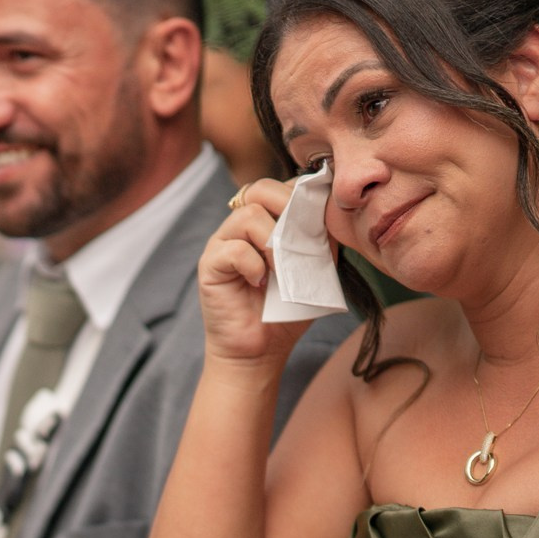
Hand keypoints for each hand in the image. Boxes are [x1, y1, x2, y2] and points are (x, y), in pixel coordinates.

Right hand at [198, 180, 309, 372]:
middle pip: (261, 188)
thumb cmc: (287, 310)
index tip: (320, 220)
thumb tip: (328, 213)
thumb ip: (320, 240)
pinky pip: (234, 248)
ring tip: (281, 269)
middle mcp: (242, 227)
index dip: (302, 197)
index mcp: (267, 223)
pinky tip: (261, 283)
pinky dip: (254, 264)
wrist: (261, 349)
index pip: (282, 188)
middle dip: (288, 208)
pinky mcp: (210, 264)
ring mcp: (223, 243)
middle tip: (300, 239)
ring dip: (273, 241)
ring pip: (248, 215)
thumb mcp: (314, 269)